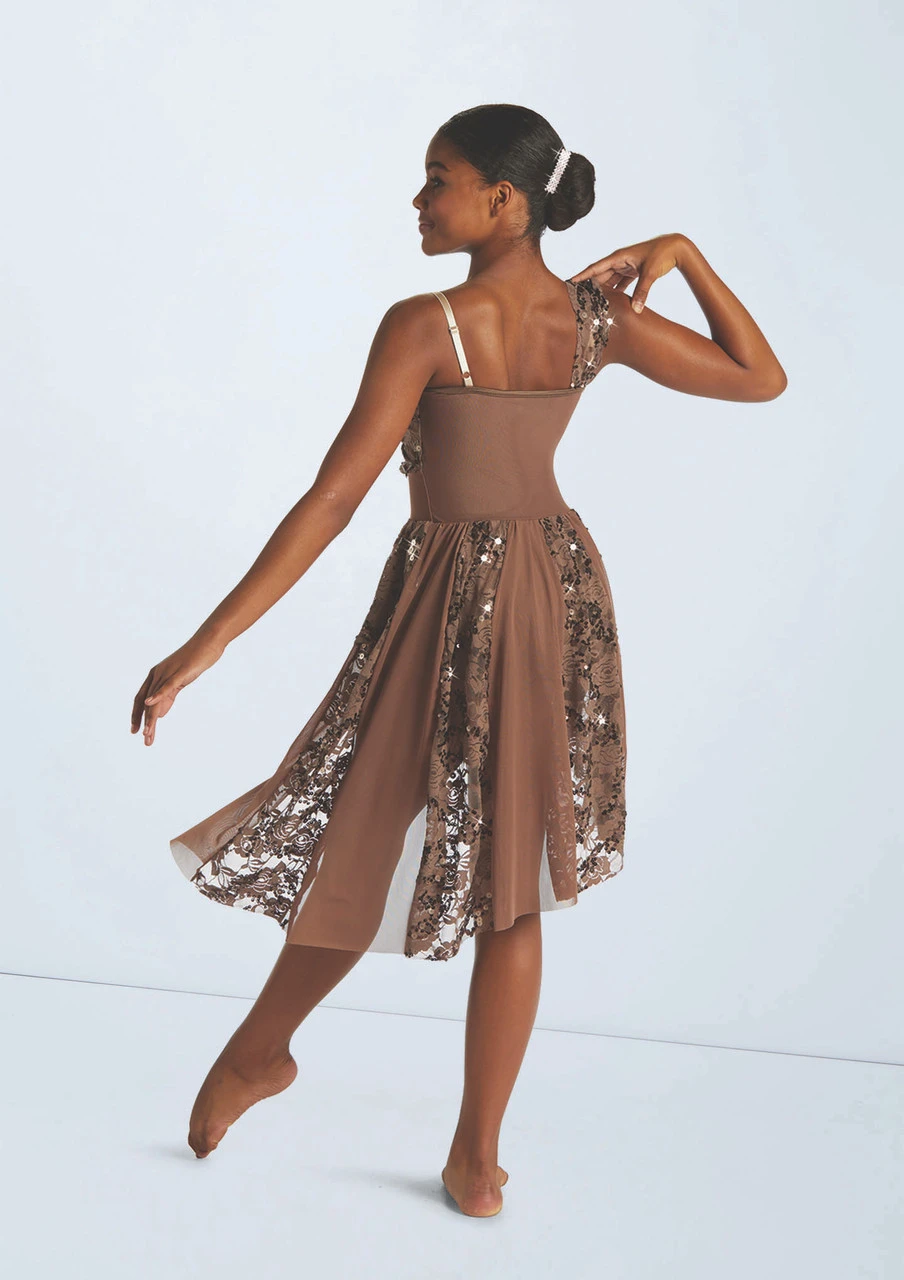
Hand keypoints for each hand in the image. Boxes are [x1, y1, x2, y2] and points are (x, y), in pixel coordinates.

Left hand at [131, 634, 225, 745]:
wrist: (208, 641)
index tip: (136, 731)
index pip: (141, 699)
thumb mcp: (179, 681)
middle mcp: (157, 674)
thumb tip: (160, 714)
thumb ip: (168, 696)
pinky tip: (151, 706)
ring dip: (150, 718)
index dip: (137, 715)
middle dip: (142, 722)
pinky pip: (167, 686)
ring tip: (148, 734)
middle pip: (145, 702)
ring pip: (155, 698)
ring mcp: (168, 672)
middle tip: (144, 739)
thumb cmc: (195, 660)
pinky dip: (158, 696)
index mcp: (156, 675)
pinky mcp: (180, 672)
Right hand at [571, 233, 687, 312]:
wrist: (677, 248)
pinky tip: (610, 302)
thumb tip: (636, 309)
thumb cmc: (662, 254)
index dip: (582, 276)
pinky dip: (616, 292)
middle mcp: (620, 261)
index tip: (570, 283)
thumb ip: (642, 292)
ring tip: (591, 303)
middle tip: (577, 298)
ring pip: (610, 280)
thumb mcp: (650, 273)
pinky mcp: (633, 271)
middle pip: (600, 276)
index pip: (596, 268)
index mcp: (619, 257)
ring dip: (602, 291)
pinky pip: (620, 283)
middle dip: (589, 286)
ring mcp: (626, 266)